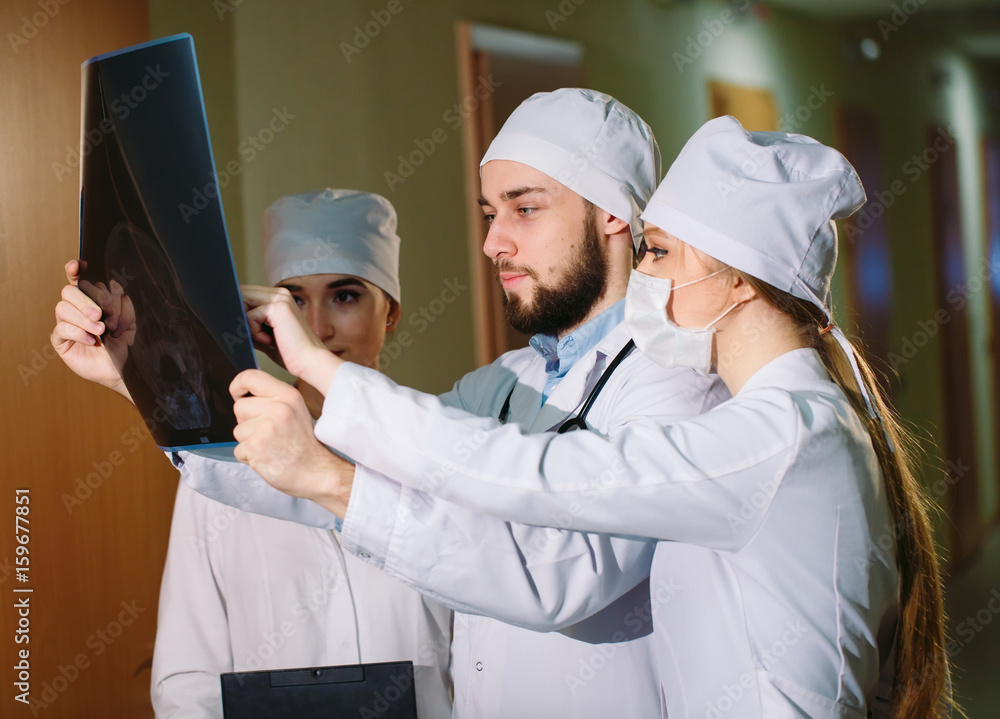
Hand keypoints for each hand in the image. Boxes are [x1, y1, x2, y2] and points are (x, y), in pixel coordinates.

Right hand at [51, 260, 132, 400]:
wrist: (121, 368)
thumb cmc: (122, 345)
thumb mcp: (129, 323)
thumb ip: (124, 305)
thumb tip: (116, 286)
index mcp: (91, 301)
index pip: (77, 281)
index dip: (74, 271)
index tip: (78, 265)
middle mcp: (75, 309)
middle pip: (69, 292)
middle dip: (87, 301)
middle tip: (102, 315)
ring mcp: (66, 324)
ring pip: (63, 308)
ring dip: (84, 318)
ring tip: (101, 330)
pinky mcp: (60, 340)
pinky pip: (62, 329)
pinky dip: (79, 332)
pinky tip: (93, 340)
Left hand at [230, 369, 353, 516]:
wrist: (317, 472)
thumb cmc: (304, 444)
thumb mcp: (296, 410)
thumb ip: (273, 399)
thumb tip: (244, 395)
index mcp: (287, 396)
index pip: (250, 377)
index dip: (238, 386)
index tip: (238, 395)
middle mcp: (277, 408)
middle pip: (239, 406)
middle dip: (247, 421)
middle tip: (268, 432)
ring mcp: (265, 428)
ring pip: (237, 430)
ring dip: (248, 441)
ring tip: (269, 446)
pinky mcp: (256, 448)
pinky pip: (238, 450)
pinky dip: (249, 457)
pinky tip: (267, 457)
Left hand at [241, 285, 341, 392]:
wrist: (308, 362)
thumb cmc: (290, 353)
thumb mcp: (263, 336)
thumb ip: (248, 325)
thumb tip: (227, 320)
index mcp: (277, 298)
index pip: (246, 293)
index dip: (235, 307)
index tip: (234, 324)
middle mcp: (279, 294)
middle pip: (242, 293)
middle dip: (237, 314)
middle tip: (248, 334)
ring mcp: (280, 298)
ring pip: (243, 302)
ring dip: (246, 324)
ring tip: (264, 338)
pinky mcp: (278, 307)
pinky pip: (251, 315)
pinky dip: (255, 331)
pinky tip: (269, 340)